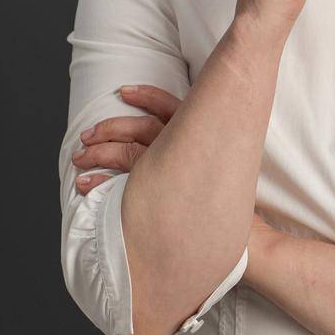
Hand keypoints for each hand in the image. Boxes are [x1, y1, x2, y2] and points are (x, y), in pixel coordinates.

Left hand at [72, 85, 279, 242]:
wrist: (254, 243)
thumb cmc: (231, 208)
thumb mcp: (222, 170)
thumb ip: (202, 154)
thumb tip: (178, 145)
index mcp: (204, 137)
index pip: (171, 105)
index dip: (146, 95)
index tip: (123, 91)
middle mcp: (189, 151)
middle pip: (141, 127)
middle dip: (110, 127)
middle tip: (87, 135)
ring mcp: (175, 174)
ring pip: (127, 152)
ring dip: (99, 152)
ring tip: (80, 160)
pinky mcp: (163, 199)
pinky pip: (122, 183)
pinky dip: (100, 180)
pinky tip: (85, 184)